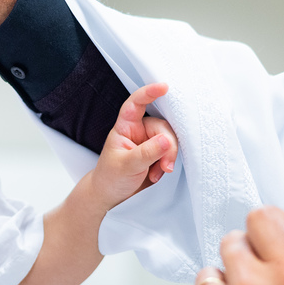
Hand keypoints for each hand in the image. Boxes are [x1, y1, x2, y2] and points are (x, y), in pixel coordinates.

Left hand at [88, 83, 177, 208]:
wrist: (112, 196)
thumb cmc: (111, 177)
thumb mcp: (126, 166)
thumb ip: (147, 152)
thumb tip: (167, 139)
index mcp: (126, 127)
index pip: (136, 104)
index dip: (149, 93)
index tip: (164, 87)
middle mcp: (140, 130)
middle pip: (162, 127)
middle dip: (167, 146)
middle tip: (165, 166)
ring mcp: (151, 142)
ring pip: (170, 140)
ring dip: (168, 158)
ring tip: (158, 173)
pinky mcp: (159, 154)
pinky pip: (172, 152)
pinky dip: (167, 164)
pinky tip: (158, 175)